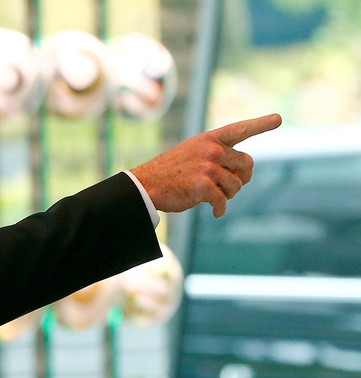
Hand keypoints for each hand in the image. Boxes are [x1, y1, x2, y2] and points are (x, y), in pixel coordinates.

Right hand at [130, 113, 281, 217]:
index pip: (239, 129)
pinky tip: (215, 212)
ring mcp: (208, 167)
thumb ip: (219, 157)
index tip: (278, 118)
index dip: (260, 124)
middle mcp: (212, 150)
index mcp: (209, 139)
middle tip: (227, 186)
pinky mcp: (204, 186)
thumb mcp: (193, 154)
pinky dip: (220, 209)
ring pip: (237, 185)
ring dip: (228, 195)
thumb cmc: (171, 171)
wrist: (146, 184)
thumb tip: (245, 175)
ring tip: (212, 196)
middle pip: (247, 164)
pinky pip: (223, 201)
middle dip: (241, 177)